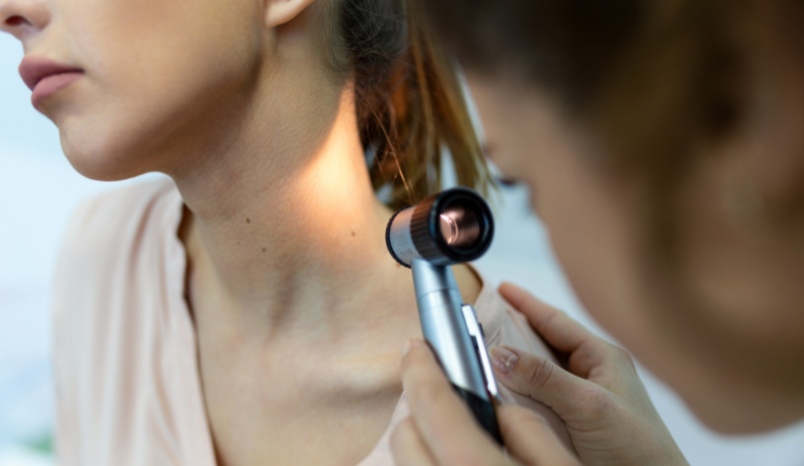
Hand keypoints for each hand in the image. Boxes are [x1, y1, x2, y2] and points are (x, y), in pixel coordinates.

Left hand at [391, 338, 579, 465]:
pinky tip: (451, 454)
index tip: (416, 347)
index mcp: (472, 465)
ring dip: (419, 435)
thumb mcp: (563, 463)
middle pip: (404, 434)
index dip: (420, 365)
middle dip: (417, 403)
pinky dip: (426, 458)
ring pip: (405, 460)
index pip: (431, 403)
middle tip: (440, 387)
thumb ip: (527, 427)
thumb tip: (498, 404)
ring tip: (449, 424)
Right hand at [492, 283, 688, 465]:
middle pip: (544, 343)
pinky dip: (519, 392)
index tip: (501, 288)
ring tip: (484, 354)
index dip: (526, 303)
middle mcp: (592, 373)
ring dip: (514, 364)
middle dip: (513, 331)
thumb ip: (545, 379)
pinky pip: (539, 397)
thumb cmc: (640, 452)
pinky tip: (503, 393)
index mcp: (602, 358)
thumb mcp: (589, 407)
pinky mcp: (574, 422)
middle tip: (482, 321)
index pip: (556, 321)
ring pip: (539, 371)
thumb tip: (502, 354)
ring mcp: (583, 398)